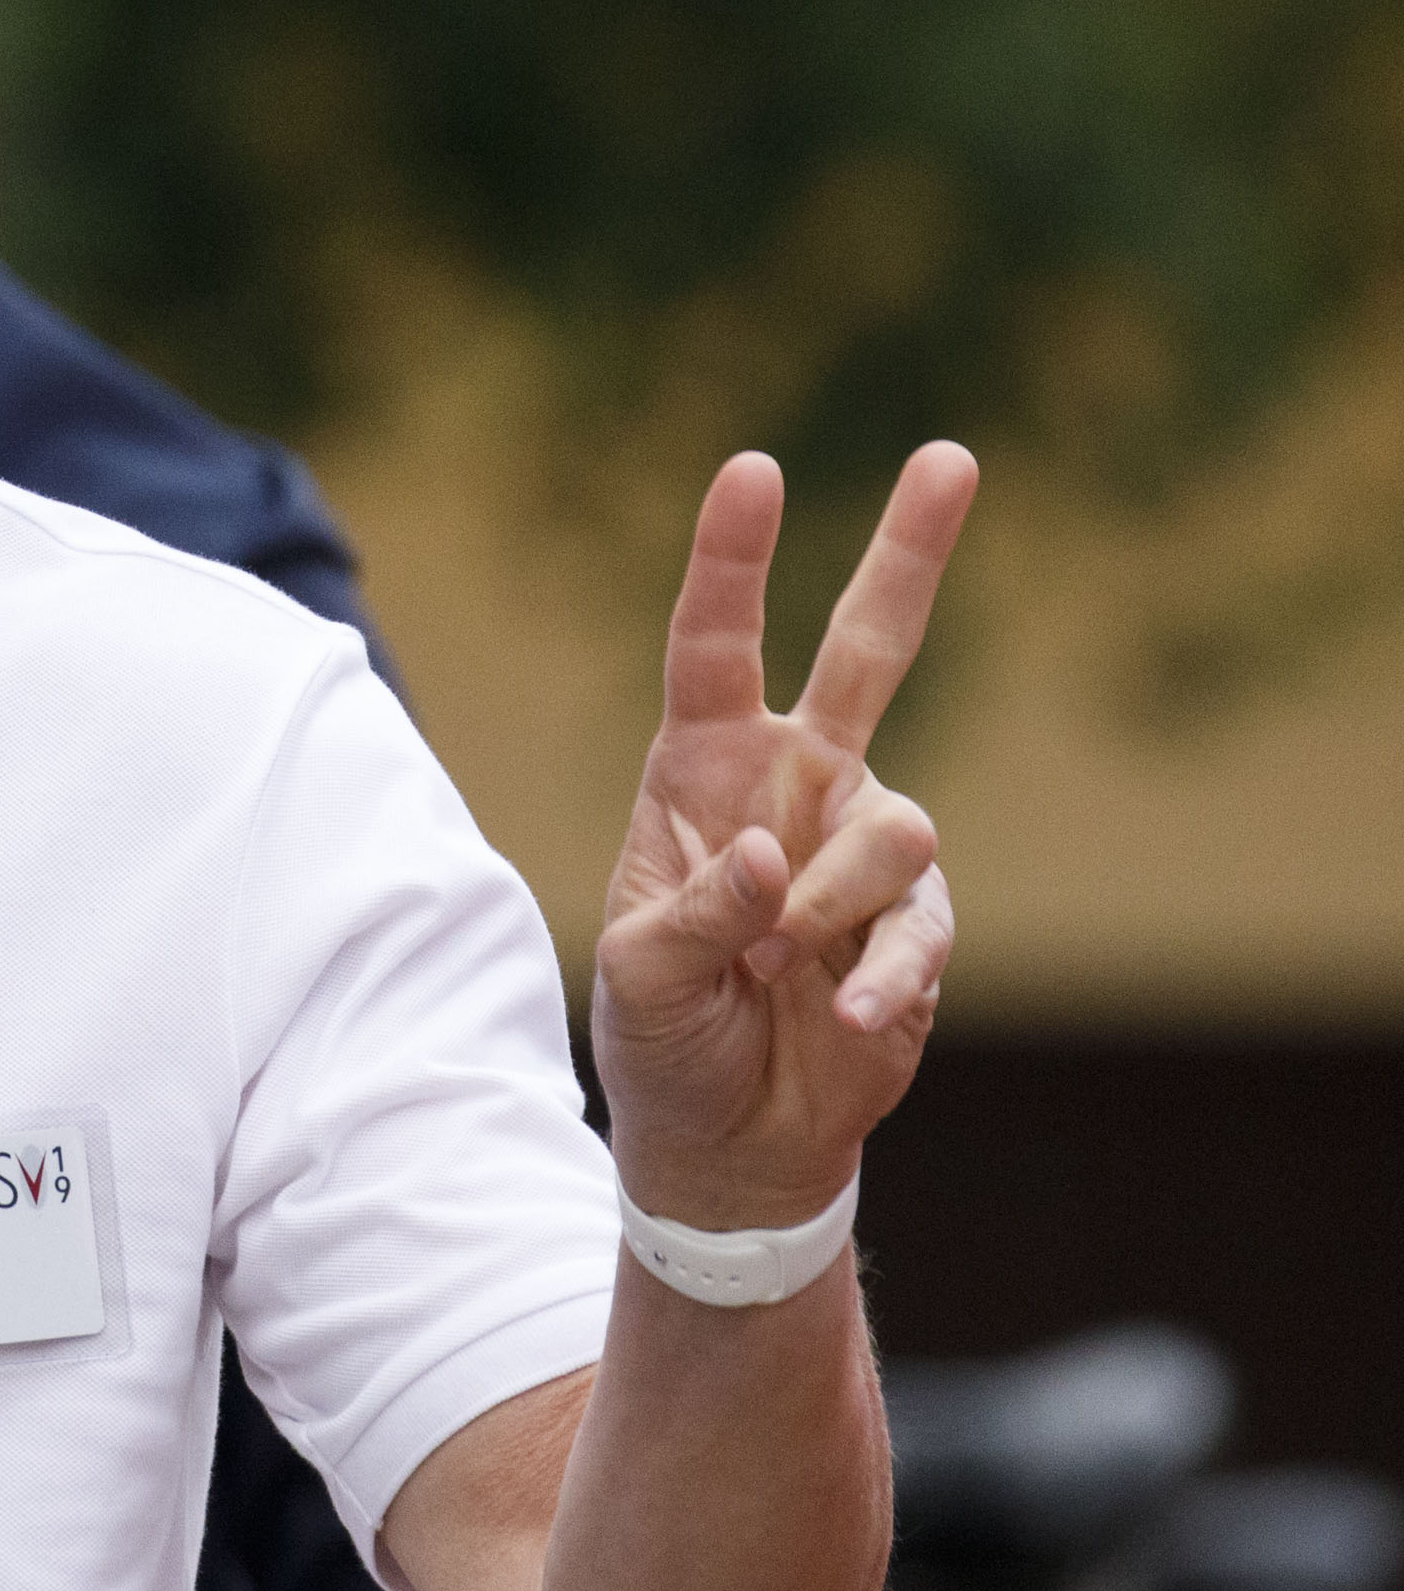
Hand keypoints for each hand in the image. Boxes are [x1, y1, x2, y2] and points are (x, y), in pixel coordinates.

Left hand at [592, 444, 977, 1230]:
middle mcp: (797, 785)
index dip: (731, 560)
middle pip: (865, 652)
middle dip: (908, 555)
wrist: (725, 1135)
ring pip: (897, 823)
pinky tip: (842, 1009)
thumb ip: (695, 912)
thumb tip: (769, 858)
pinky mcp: (917, 926)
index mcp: (702, 769)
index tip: (754, 468)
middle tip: (951, 455)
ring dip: (828, 900)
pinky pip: (921, 925)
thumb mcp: (639, 972)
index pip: (712, 647)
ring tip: (771, 967)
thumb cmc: (662, 1030)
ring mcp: (865, 849)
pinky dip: (882, 972)